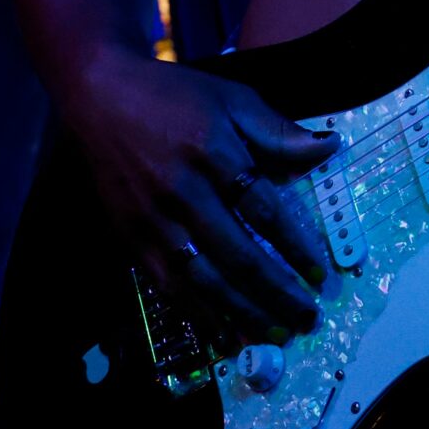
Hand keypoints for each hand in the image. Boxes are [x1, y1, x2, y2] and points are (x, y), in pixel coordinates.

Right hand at [67, 51, 339, 337]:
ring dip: (242, 313)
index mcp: (215, 151)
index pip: (264, 210)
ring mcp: (153, 218)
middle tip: (307, 318)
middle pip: (238, 255)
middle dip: (276, 293)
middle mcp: (183, 190)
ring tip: (274, 334)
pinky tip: (222, 333)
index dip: (296, 246)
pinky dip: (196, 314)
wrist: (99, 95)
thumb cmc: (174, 94)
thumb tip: (330, 147)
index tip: (320, 274)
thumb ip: (277, 130)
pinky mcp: (130, 236)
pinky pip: (167, 285)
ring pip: (203, 279)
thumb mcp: (232, 98)